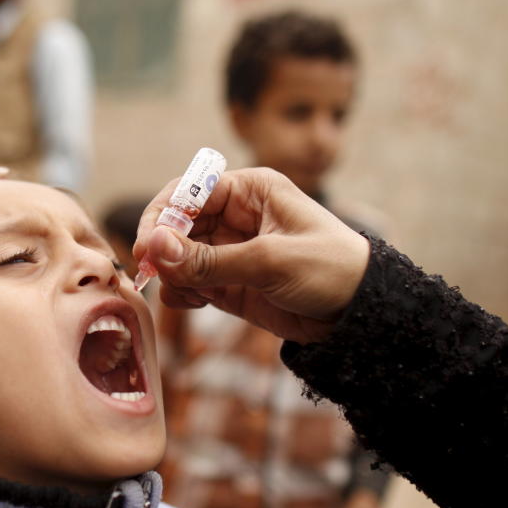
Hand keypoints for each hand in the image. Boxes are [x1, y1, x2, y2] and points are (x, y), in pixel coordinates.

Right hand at [132, 167, 369, 343]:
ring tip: (187, 294)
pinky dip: (183, 293)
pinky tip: (196, 303)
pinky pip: (191, 283)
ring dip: (172, 275)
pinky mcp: (230, 283)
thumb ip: (208, 260)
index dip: (161, 216)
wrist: (360, 316)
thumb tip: (153, 248)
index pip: (188, 192)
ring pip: (179, 257)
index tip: (146, 248)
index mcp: (250, 191)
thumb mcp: (269, 261)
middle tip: (151, 275)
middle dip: (163, 250)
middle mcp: (236, 216)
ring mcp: (231, 251)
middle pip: (177, 225)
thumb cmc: (330, 269)